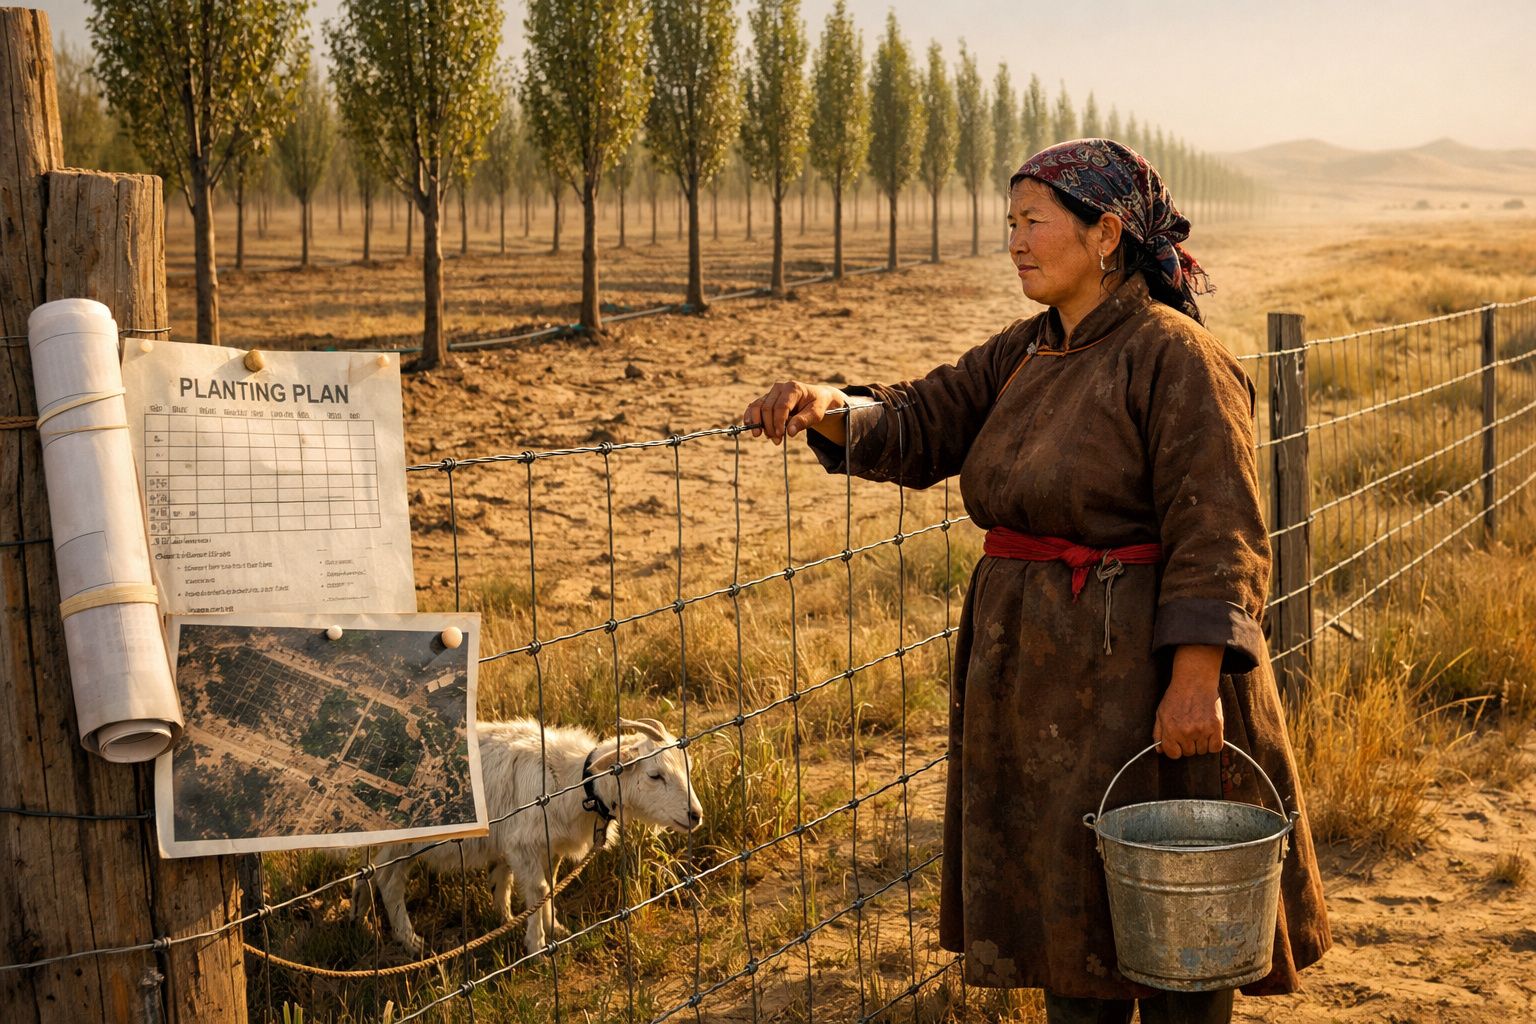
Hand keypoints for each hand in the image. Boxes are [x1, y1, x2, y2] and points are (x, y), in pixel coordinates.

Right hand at [743, 381, 848, 445]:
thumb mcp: (816, 413)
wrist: (815, 398)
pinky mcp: (766, 399)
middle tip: (777, 440)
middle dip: (769, 426)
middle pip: (768, 408)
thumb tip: (790, 432)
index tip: (781, 435)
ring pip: (758, 407)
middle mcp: (779, 388)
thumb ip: (804, 421)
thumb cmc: (816, 405)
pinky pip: (754, 406)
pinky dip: (749, 416)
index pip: (781, 406)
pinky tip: (748, 425)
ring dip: (757, 423)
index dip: (778, 422)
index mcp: (793, 388)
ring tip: (759, 435)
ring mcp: (771, 393)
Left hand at [1154, 644, 1224, 758]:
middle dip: (1188, 744)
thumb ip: (1158, 733)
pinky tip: (1209, 732)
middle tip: (1189, 730)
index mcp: (1170, 730)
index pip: (1173, 754)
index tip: (1178, 743)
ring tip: (1199, 727)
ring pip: (1203, 751)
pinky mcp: (1216, 727)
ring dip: (1201, 743)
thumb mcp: (1161, 713)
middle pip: (1189, 753)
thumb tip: (1160, 750)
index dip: (1175, 749)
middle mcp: (1186, 732)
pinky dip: (1213, 743)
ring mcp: (1202, 730)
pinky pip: (1216, 747)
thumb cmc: (1176, 697)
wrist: (1194, 681)